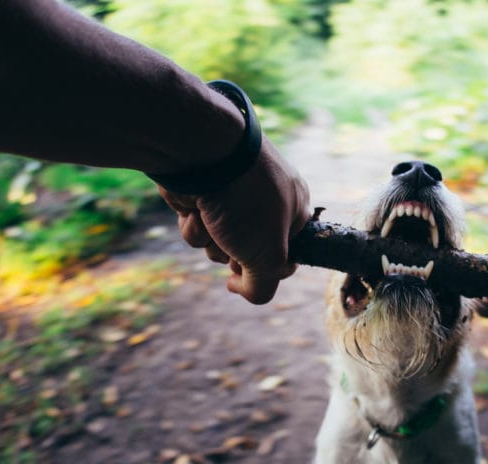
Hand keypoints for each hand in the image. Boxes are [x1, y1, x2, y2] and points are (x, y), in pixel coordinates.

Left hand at [160, 137, 310, 303]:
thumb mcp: (268, 257)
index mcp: (295, 208)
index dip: (273, 267)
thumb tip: (241, 288)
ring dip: (211, 241)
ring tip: (212, 219)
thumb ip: (263, 287)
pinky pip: (198, 228)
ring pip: (219, 244)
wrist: (201, 150)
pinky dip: (193, 226)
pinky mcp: (201, 194)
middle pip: (249, 254)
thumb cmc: (246, 200)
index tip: (263, 265)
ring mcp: (231, 198)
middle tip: (236, 238)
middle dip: (235, 254)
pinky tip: (194, 210)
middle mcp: (265, 201)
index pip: (289, 255)